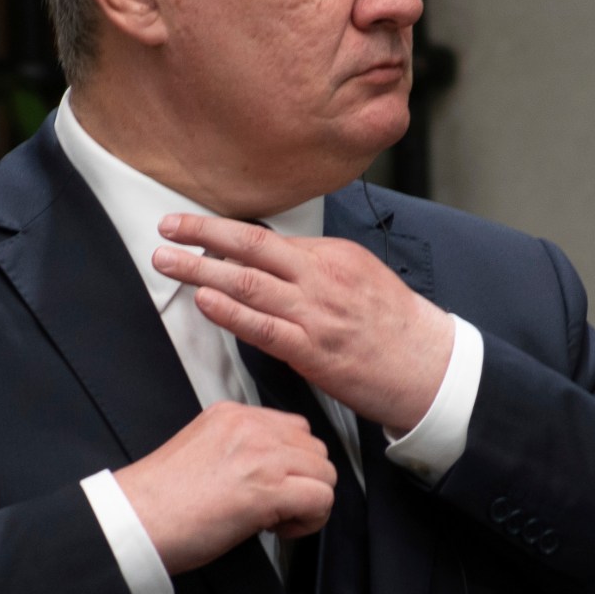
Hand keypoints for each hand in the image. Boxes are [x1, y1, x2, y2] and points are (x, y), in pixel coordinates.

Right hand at [113, 402, 336, 574]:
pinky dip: (309, 520)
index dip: (290, 465)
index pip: (294, 429)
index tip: (270, 487)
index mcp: (232, 414)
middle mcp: (251, 427)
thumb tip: (273, 472)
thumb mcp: (203, 450)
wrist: (136, 520)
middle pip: (315, 450)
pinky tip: (278, 529)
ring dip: (310, 501)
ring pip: (325, 474)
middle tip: (275, 507)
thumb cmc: (161, 500)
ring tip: (277, 519)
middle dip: (304, 482)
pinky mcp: (268, 490)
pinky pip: (321, 499)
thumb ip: (241, 448)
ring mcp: (262, 455)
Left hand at [151, 215, 454, 430]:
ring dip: (201, 271)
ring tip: (167, 262)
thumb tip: (275, 260)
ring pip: (249, 283)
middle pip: (251, 247)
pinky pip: (263, 327)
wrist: (429, 366)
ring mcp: (316, 313)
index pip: (267, 238)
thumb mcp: (361, 277)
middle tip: (165, 228)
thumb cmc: (395, 327)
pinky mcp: (313, 350)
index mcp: (333, 255)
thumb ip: (317, 267)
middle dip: (202, 235)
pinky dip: (230, 312)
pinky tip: (204, 302)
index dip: (223, 231)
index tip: (191, 226)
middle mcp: (322, 277)